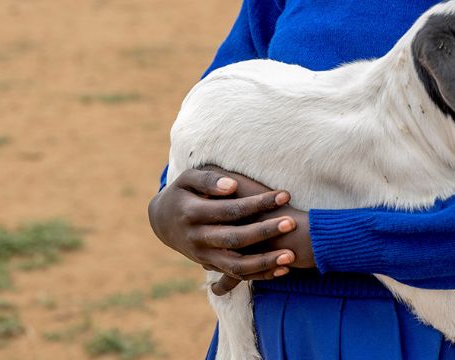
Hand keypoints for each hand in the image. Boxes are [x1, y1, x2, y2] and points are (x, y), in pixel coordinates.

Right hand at [148, 166, 297, 292]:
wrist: (163, 221)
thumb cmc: (182, 192)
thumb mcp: (187, 179)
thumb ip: (208, 179)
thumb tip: (232, 186)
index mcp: (192, 213)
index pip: (230, 209)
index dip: (257, 203)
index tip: (284, 195)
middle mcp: (197, 238)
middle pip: (235, 239)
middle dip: (265, 232)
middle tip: (291, 222)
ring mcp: (203, 256)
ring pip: (236, 266)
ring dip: (264, 263)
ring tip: (290, 256)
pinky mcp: (211, 266)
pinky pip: (236, 276)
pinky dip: (260, 274)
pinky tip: (283, 270)